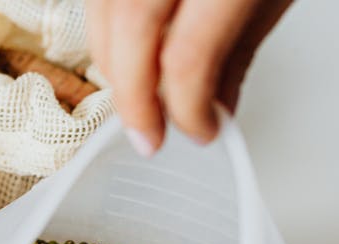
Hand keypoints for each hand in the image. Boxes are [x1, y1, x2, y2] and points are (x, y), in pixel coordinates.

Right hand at [86, 0, 292, 153]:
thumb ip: (238, 51)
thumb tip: (213, 107)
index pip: (187, 57)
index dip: (187, 108)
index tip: (198, 132)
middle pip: (130, 34)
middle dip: (134, 98)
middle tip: (149, 135)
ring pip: (100, 12)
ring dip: (113, 65)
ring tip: (137, 99)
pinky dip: (106, 28)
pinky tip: (126, 51)